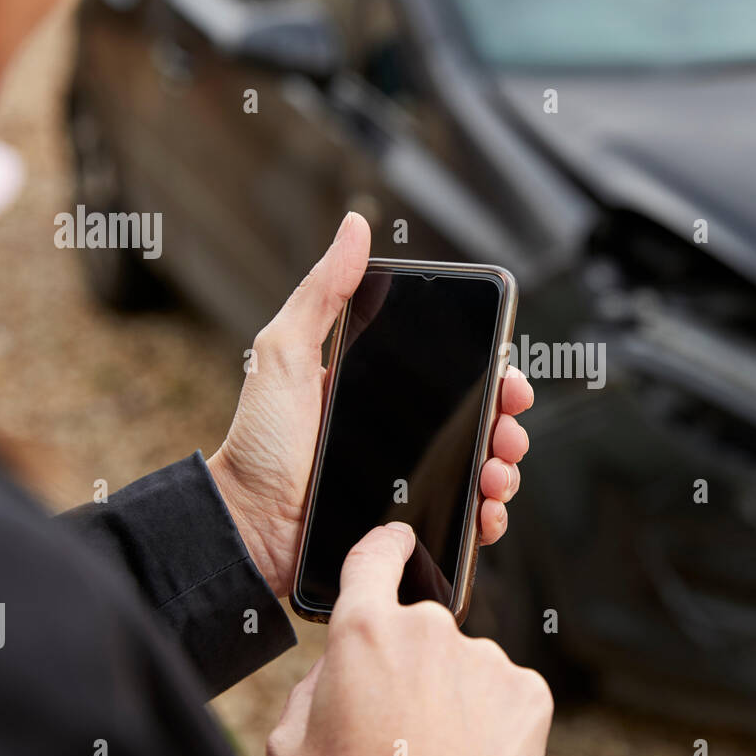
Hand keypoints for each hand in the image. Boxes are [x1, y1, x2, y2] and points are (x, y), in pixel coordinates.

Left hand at [206, 212, 534, 599]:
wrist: (246, 525)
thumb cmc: (258, 442)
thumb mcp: (285, 352)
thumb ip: (322, 292)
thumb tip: (355, 225)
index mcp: (384, 391)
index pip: (458, 377)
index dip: (494, 375)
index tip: (509, 376)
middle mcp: (404, 435)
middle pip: (482, 423)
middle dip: (508, 423)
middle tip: (508, 428)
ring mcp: (411, 483)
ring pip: (483, 471)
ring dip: (505, 468)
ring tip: (494, 471)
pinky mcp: (410, 529)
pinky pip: (465, 524)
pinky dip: (488, 518)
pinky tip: (486, 510)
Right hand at [266, 523, 552, 755]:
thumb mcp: (290, 745)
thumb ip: (312, 683)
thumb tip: (339, 668)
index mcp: (365, 631)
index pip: (374, 556)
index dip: (383, 546)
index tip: (395, 542)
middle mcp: (430, 629)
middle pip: (420, 627)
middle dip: (410, 665)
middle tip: (398, 724)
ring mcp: (486, 658)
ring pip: (464, 664)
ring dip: (452, 696)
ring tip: (435, 751)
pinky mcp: (528, 690)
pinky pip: (503, 691)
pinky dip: (490, 718)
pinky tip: (470, 755)